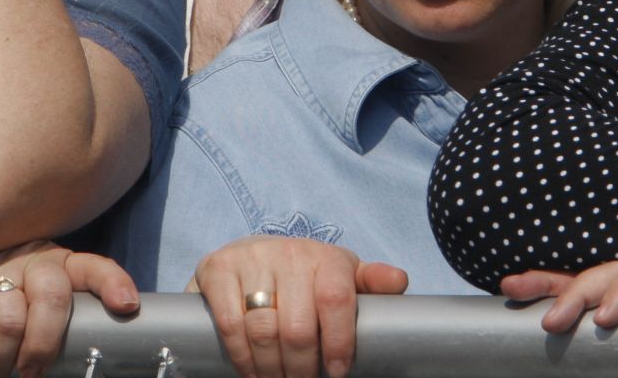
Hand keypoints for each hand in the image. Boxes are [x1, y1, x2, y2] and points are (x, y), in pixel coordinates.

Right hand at [0, 220, 137, 377]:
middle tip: (29, 374)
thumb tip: (71, 358)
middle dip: (44, 347)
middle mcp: (28, 258)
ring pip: (10, 322)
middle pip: (53, 298)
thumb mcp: (22, 285)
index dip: (111, 283)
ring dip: (0, 363)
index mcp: (53, 262)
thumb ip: (45, 307)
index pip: (90, 267)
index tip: (126, 306)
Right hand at [190, 235, 407, 377]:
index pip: (336, 300)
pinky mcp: (218, 268)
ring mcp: (250, 258)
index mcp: (325, 257)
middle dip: (302, 369)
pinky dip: (242, 357)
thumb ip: (369, 283)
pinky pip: (231, 325)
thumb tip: (399, 281)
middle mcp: (288, 252)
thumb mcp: (340, 277)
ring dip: (271, 369)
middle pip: (298, 328)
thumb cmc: (304, 276)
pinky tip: (251, 371)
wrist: (249, 253)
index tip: (336, 372)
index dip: (338, 343)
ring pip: (264, 331)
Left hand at [501, 253, 617, 334]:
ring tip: (558, 323)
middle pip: (590, 277)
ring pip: (614, 271)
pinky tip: (609, 316)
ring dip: (582, 293)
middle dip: (552, 286)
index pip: (585, 295)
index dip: (549, 289)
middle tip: (520, 302)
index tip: (508, 294)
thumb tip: (579, 369)